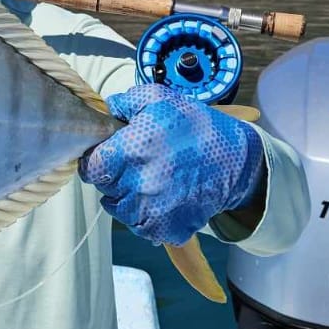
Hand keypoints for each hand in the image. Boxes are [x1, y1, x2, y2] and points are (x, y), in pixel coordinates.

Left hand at [80, 84, 264, 244]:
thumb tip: (108, 110)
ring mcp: (152, 211)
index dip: (97, 160)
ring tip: (151, 181)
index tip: (109, 156)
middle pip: (105, 188)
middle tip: (136, 165)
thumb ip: (126, 101)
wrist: (236, 161)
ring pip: (120, 210)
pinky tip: (162, 198)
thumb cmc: (197, 127)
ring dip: (128, 197)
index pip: (92, 167)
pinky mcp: (165, 229)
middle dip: (114, 176)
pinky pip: (140, 228)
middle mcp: (139, 184)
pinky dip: (146, 216)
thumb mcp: (160, 99)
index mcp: (132, 151)